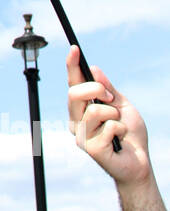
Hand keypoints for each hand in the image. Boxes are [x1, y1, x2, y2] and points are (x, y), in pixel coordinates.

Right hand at [67, 47, 149, 186]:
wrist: (139, 162)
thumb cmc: (130, 135)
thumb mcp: (122, 105)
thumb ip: (108, 89)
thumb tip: (93, 69)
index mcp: (82, 110)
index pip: (73, 84)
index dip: (72, 66)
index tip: (74, 49)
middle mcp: (77, 122)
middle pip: (75, 93)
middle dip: (97, 89)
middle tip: (112, 99)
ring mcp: (82, 136)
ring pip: (94, 110)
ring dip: (114, 115)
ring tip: (119, 126)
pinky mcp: (91, 148)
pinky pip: (108, 127)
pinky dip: (121, 129)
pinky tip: (120, 140)